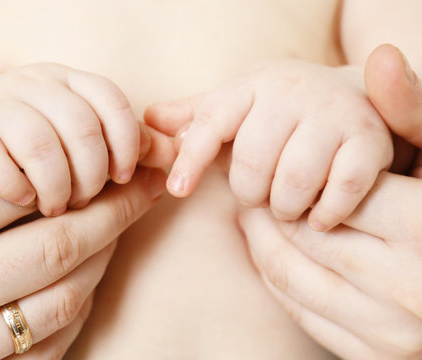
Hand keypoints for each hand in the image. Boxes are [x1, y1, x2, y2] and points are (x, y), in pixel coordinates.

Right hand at [0, 63, 146, 215]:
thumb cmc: (43, 155)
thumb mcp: (87, 146)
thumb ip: (129, 148)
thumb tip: (170, 154)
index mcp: (68, 80)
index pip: (111, 98)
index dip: (126, 142)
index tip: (124, 178)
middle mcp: (31, 84)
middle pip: (80, 125)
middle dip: (92, 174)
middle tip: (85, 203)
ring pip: (40, 143)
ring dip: (57, 186)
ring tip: (57, 208)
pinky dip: (16, 188)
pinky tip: (25, 201)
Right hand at [0, 63, 167, 358]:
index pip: (13, 192)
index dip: (69, 172)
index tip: (110, 161)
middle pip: (52, 246)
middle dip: (111, 213)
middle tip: (143, 189)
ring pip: (62, 296)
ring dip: (104, 256)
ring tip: (120, 226)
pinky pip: (53, 340)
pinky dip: (82, 302)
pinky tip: (89, 274)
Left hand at [145, 59, 392, 230]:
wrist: (352, 96)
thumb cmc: (279, 111)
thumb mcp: (236, 106)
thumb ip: (194, 117)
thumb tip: (150, 121)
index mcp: (252, 86)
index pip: (211, 123)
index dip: (191, 159)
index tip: (177, 191)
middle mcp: (293, 94)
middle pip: (253, 163)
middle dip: (249, 193)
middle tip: (258, 195)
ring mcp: (334, 115)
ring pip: (294, 183)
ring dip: (284, 207)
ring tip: (286, 204)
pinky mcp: (369, 141)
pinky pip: (340, 191)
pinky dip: (324, 214)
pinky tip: (317, 215)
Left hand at [239, 45, 421, 359]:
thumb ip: (411, 112)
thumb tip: (379, 57)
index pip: (328, 193)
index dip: (294, 173)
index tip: (269, 157)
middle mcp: (408, 287)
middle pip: (303, 234)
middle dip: (269, 205)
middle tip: (248, 183)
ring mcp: (391, 332)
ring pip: (291, 277)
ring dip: (261, 241)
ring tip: (253, 213)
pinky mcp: (374, 358)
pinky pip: (302, 313)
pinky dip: (276, 280)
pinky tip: (271, 253)